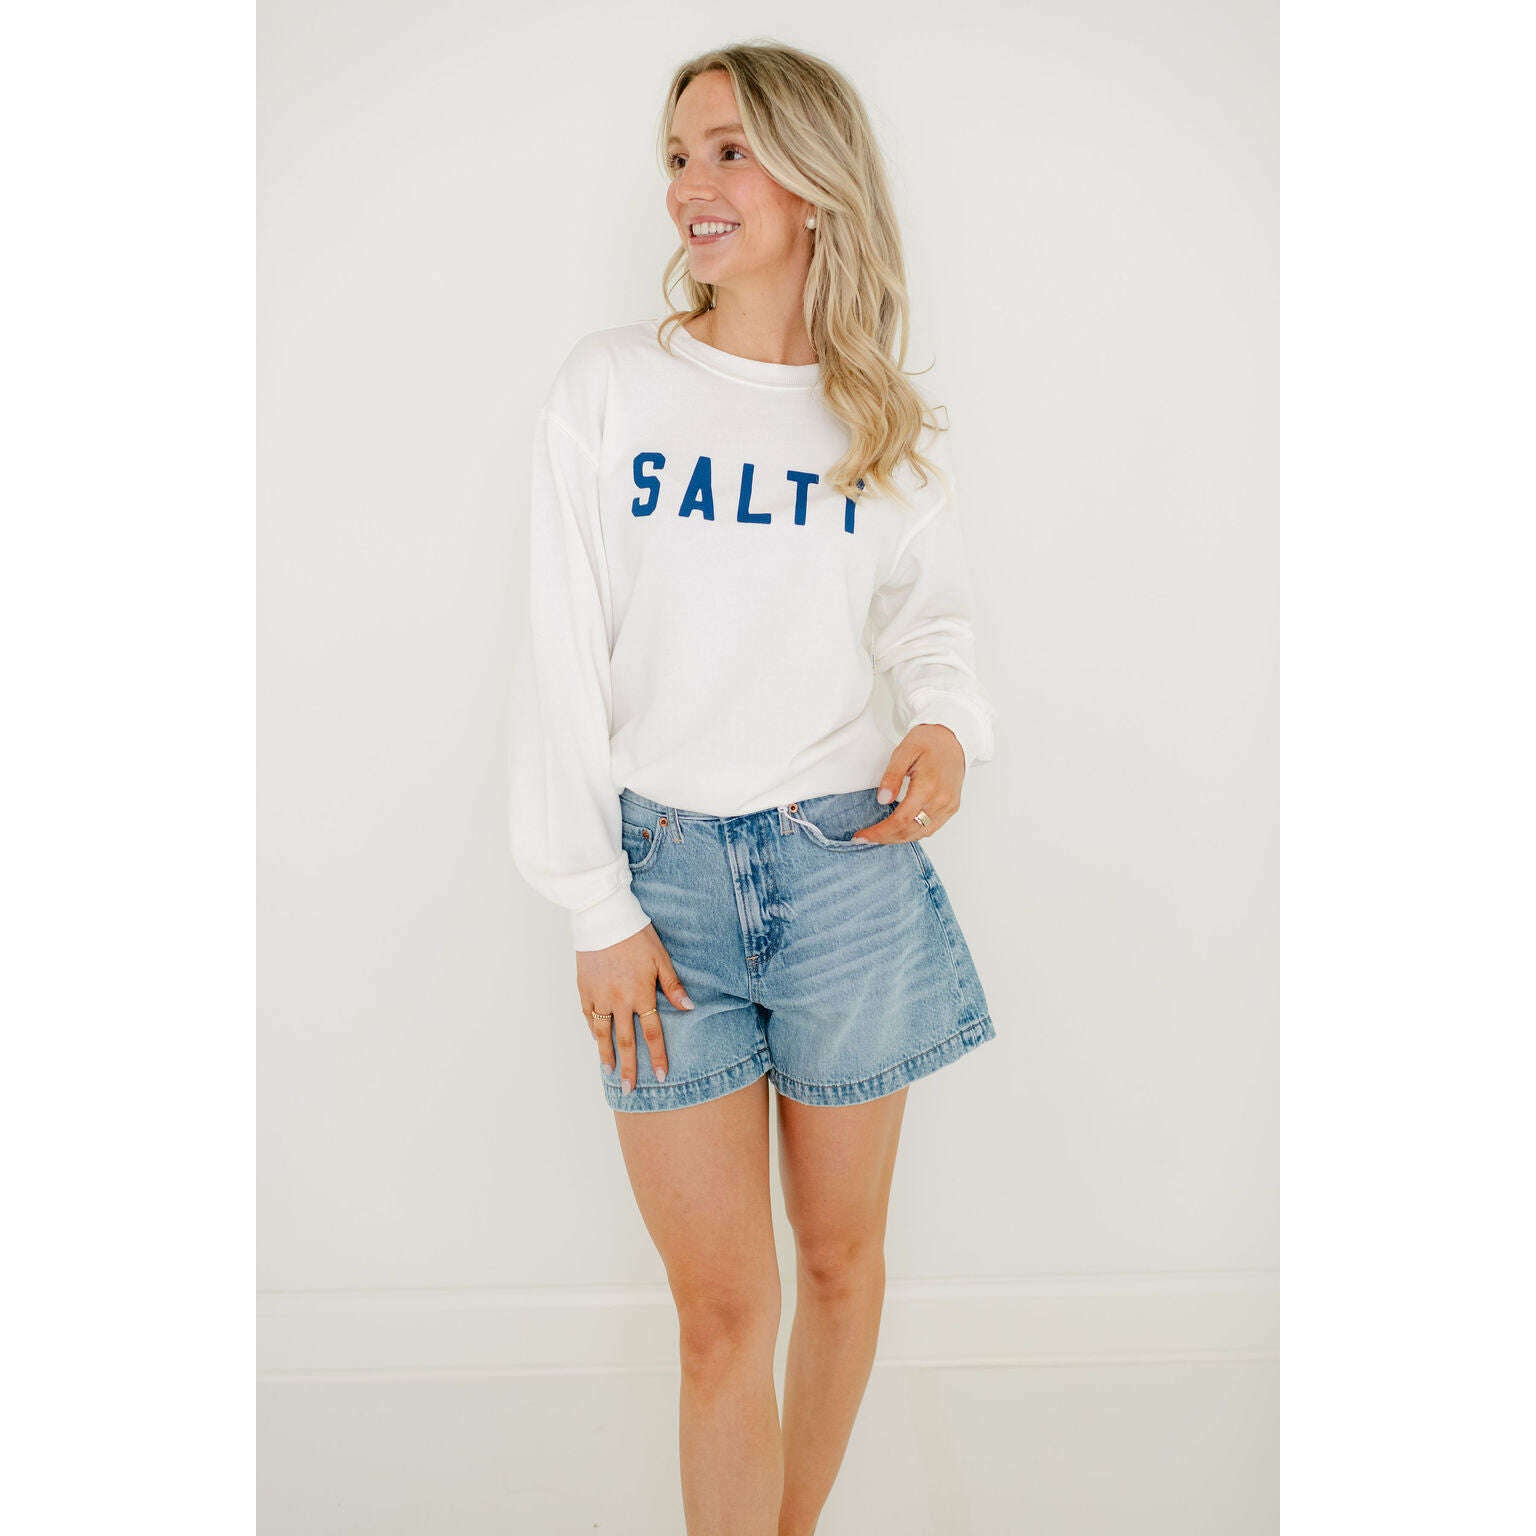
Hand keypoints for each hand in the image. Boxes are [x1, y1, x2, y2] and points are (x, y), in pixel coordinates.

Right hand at [575, 924, 692, 1092]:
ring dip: (607, 1055)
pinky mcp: (584, 989)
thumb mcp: (661, 958)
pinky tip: (596, 1041)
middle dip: (630, 1068)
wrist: (604, 917)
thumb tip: (689, 1007)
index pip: (652, 1033)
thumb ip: (673, 985)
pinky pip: (588, 1016)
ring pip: (602, 1033)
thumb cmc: (637, 935)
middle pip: (626, 1041)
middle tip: (630, 1089)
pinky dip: (592, 1030)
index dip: (657, 1056)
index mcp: (641, 994)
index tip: (661, 1076)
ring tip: (610, 1072)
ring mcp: (599, 996)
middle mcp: (619, 1000)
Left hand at [850, 724, 964, 842]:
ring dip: (897, 838)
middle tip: (864, 838)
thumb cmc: (928, 742)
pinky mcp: (951, 807)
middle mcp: (941, 800)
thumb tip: (882, 800)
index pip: (900, 820)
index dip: (880, 832)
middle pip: (909, 831)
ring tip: (878, 836)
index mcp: (928, 787)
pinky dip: (912, 833)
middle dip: (884, 838)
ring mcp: (948, 806)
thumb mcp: (904, 752)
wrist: (951, 739)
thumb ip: (892, 776)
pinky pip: (931, 828)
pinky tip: (898, 831)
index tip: (862, 835)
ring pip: (920, 833)